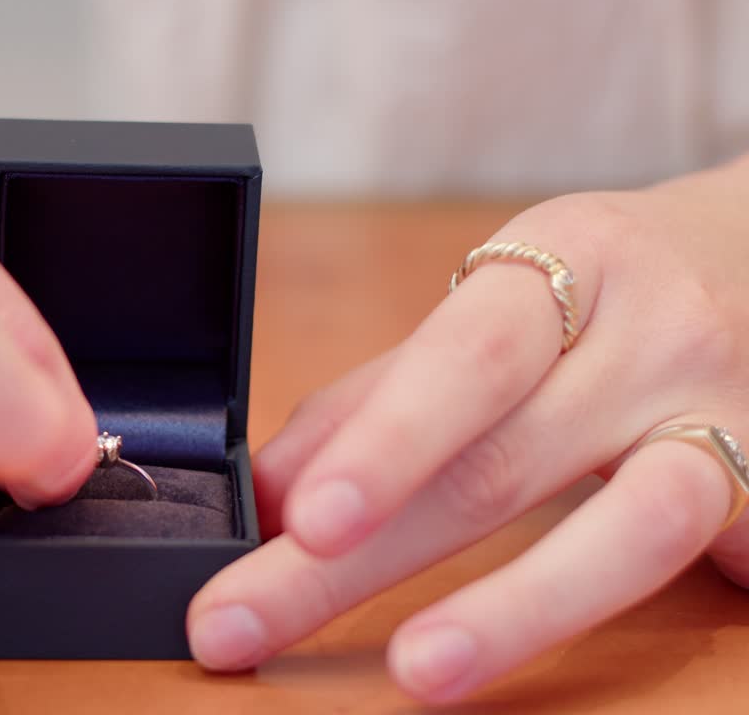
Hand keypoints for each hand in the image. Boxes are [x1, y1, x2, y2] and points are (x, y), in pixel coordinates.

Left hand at [186, 162, 748, 701]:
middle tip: (241, 624)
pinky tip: (527, 653)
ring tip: (417, 673)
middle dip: (354, 562)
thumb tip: (268, 496)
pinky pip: (705, 560)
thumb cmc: (621, 287)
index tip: (294, 522)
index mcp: (564, 267)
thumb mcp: (508, 305)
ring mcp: (731, 421)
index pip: (461, 361)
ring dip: (514, 611)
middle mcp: (654, 338)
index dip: (380, 445)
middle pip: (500, 462)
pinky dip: (614, 608)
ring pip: (630, 528)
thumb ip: (386, 397)